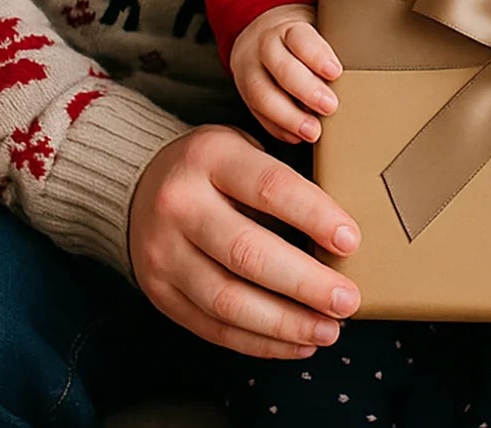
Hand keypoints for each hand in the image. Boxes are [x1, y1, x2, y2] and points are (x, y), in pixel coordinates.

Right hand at [129, 124, 361, 358]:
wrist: (140, 187)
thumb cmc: (213, 168)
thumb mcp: (243, 148)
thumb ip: (283, 180)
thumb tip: (341, 232)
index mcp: (209, 158)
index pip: (269, 188)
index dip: (314, 216)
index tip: (350, 241)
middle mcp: (180, 206)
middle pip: (247, 252)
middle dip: (304, 283)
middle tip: (346, 299)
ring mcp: (163, 254)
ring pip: (227, 300)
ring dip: (285, 323)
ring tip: (327, 329)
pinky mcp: (160, 295)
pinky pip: (213, 328)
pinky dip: (259, 341)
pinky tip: (295, 342)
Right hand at [230, 3, 341, 143]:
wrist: (262, 33)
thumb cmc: (301, 36)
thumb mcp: (317, 27)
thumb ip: (335, 42)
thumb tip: (367, 62)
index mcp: (288, 27)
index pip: (301, 39)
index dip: (317, 56)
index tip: (336, 72)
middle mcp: (265, 47)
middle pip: (281, 69)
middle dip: (306, 91)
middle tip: (330, 106)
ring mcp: (250, 71)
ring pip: (262, 95)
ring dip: (289, 117)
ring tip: (313, 131)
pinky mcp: (245, 94)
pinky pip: (256, 114)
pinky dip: (276, 128)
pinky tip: (295, 136)